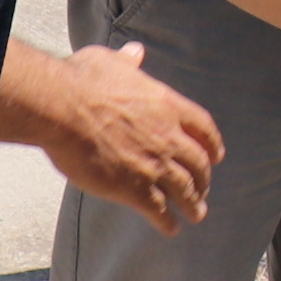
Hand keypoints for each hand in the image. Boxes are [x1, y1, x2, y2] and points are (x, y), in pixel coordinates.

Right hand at [5, 43, 222, 233]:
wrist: (63, 108)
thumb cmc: (82, 80)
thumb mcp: (110, 62)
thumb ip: (128, 62)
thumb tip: (136, 52)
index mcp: (167, 105)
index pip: (202, 126)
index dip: (212, 143)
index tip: (217, 155)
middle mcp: (168, 136)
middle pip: (197, 162)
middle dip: (203, 178)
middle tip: (204, 189)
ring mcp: (153, 163)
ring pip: (184, 189)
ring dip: (194, 204)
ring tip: (197, 215)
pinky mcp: (133, 188)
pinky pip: (158, 209)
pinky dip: (167, 221)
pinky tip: (171, 229)